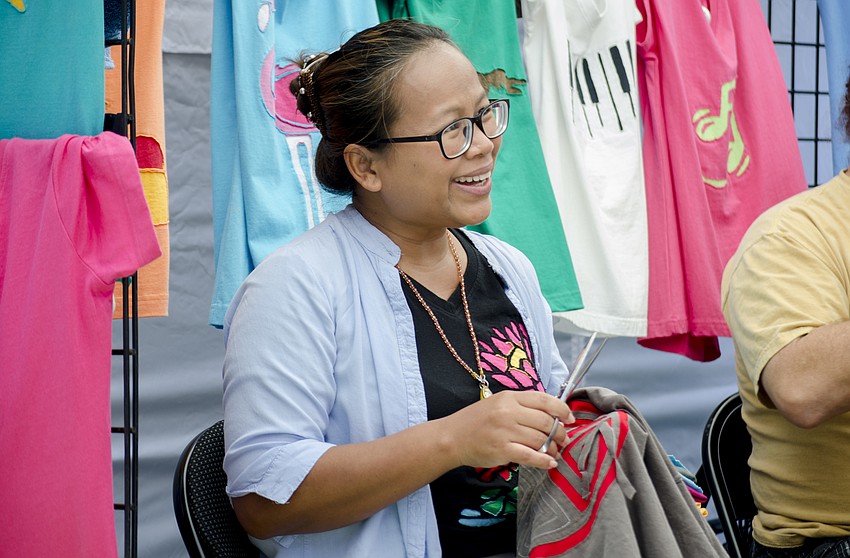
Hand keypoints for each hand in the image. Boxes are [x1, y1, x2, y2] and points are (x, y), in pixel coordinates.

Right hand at [438, 390, 574, 469]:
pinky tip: (550, 463)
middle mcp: (508, 412)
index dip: (562, 409)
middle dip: (560, 432)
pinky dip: (544, 461)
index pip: (544, 400)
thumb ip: (521, 406)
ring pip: (541, 440)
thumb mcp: (497, 404)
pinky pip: (531, 456)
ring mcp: (505, 431)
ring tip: (555, 452)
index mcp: (509, 397)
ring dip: (553, 448)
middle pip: (545, 421)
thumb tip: (551, 416)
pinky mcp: (502, 450)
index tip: (569, 418)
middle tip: (564, 439)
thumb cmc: (476, 421)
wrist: (452, 438)